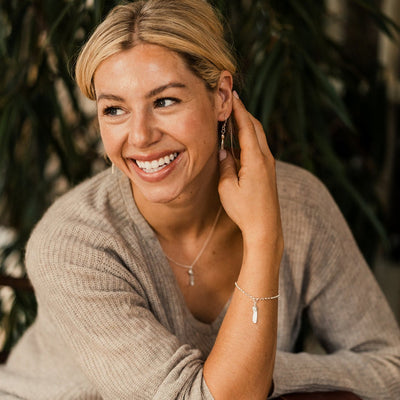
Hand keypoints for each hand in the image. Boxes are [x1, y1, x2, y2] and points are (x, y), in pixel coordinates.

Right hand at [218, 92, 282, 244]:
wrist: (265, 228)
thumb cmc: (245, 210)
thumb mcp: (227, 188)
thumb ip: (225, 166)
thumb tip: (225, 152)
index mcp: (255, 159)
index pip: (246, 127)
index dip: (239, 109)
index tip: (232, 95)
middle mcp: (266, 158)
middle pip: (256, 128)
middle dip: (244, 113)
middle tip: (232, 101)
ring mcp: (269, 165)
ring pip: (258, 137)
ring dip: (247, 125)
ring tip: (233, 117)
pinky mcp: (268, 172)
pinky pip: (259, 148)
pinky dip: (249, 139)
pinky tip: (239, 142)